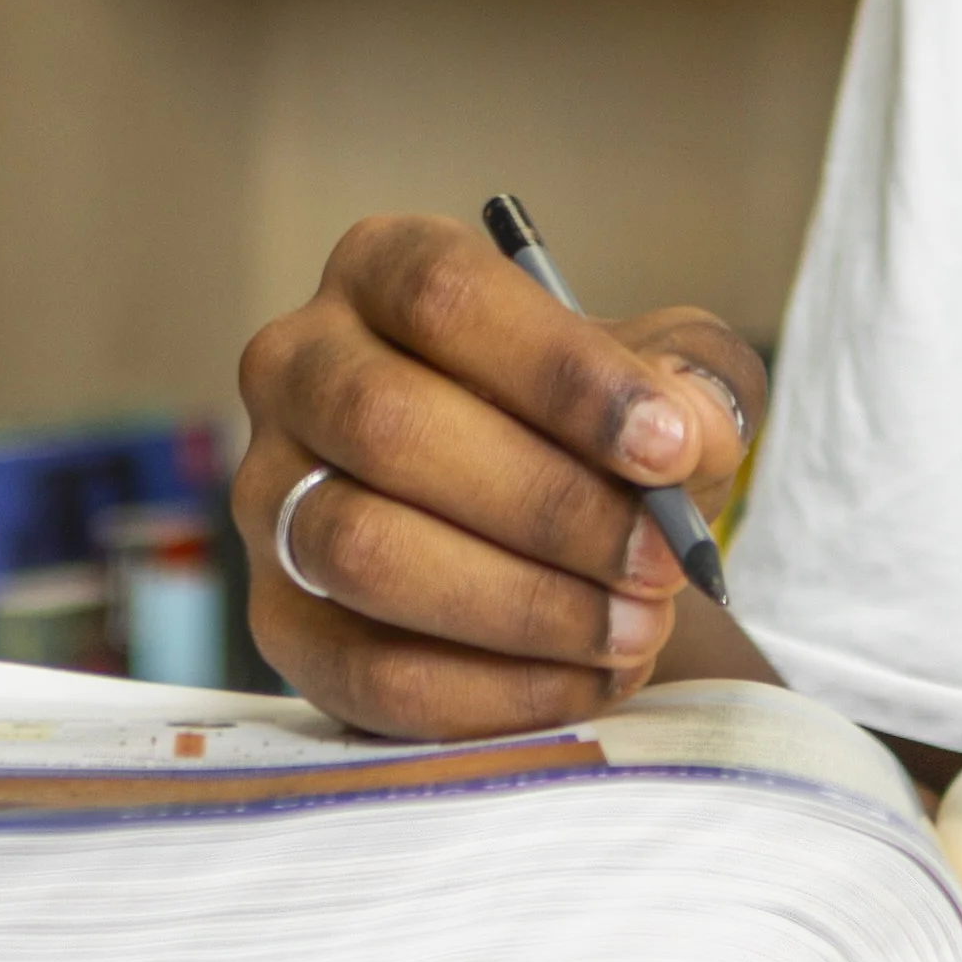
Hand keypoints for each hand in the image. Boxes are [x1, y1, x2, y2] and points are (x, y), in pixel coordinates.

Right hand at [234, 211, 766, 739]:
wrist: (556, 540)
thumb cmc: (598, 433)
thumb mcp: (666, 379)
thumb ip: (692, 383)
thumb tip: (683, 431)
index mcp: (380, 270)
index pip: (444, 297)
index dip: (561, 374)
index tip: (665, 447)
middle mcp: (298, 367)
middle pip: (388, 423)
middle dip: (549, 507)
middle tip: (663, 562)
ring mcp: (269, 496)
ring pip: (364, 549)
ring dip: (523, 604)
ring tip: (635, 626)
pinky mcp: (278, 621)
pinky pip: (369, 670)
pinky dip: (497, 691)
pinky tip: (590, 678)